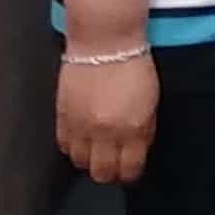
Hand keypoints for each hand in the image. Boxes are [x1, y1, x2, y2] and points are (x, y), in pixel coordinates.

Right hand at [55, 47, 156, 184]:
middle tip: (112, 165)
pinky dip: (72, 146)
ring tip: (95, 151)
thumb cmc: (134, 66)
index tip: (130, 170)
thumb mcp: (151, 102)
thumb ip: (143, 131)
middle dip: (109, 173)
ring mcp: (82, 125)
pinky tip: (80, 139)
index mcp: (133, 129)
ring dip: (89, 160)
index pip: (129, 169)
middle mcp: (106, 131)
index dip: (130, 174)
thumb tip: (136, 151)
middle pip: (102, 172)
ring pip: (80, 162)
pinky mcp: (63, 115)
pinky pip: (64, 145)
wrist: (105, 41)